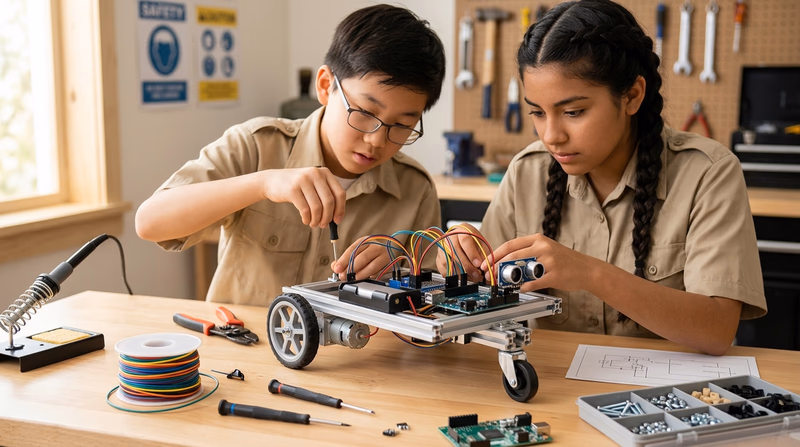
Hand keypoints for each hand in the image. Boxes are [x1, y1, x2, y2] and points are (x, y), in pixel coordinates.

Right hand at [260, 167, 345, 227]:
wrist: (272, 180)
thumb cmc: (297, 186)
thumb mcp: (313, 185)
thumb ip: (326, 196)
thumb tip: (337, 217)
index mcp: (325, 172)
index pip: (340, 193)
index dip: (340, 209)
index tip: (337, 221)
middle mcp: (315, 174)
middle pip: (329, 201)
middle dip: (328, 217)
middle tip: (323, 225)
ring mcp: (303, 180)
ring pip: (317, 207)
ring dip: (317, 220)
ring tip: (314, 224)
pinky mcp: (292, 189)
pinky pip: (305, 209)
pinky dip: (307, 218)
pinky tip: (306, 220)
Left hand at [331, 236, 392, 280]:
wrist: (390, 251)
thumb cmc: (370, 252)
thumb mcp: (357, 252)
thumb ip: (344, 259)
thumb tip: (335, 266)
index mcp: (365, 240)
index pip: (353, 249)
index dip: (343, 260)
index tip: (337, 268)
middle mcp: (375, 246)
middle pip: (363, 257)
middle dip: (351, 269)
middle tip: (343, 276)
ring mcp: (384, 255)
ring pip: (372, 266)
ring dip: (360, 274)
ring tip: (353, 279)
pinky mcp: (389, 264)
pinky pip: (378, 272)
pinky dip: (370, 276)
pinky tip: (365, 278)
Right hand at [435, 223, 491, 281]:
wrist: (463, 241)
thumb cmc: (474, 242)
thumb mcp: (482, 245)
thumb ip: (483, 254)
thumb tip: (483, 267)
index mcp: (461, 230)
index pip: (465, 240)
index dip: (472, 254)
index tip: (478, 264)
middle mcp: (449, 238)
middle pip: (455, 252)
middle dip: (467, 267)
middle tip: (477, 274)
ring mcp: (442, 249)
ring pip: (449, 263)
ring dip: (462, 274)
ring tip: (473, 276)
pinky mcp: (438, 259)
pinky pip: (445, 271)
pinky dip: (455, 277)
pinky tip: (464, 276)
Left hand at [482, 233, 597, 292]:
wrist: (587, 269)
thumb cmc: (565, 261)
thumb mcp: (547, 249)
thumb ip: (529, 252)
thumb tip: (506, 261)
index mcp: (539, 239)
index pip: (511, 244)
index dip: (496, 254)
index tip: (487, 263)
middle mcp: (543, 247)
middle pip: (512, 256)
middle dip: (497, 267)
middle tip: (490, 275)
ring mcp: (549, 261)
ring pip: (522, 269)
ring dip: (509, 278)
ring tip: (503, 283)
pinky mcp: (554, 275)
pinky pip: (534, 282)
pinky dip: (525, 286)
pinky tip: (521, 288)